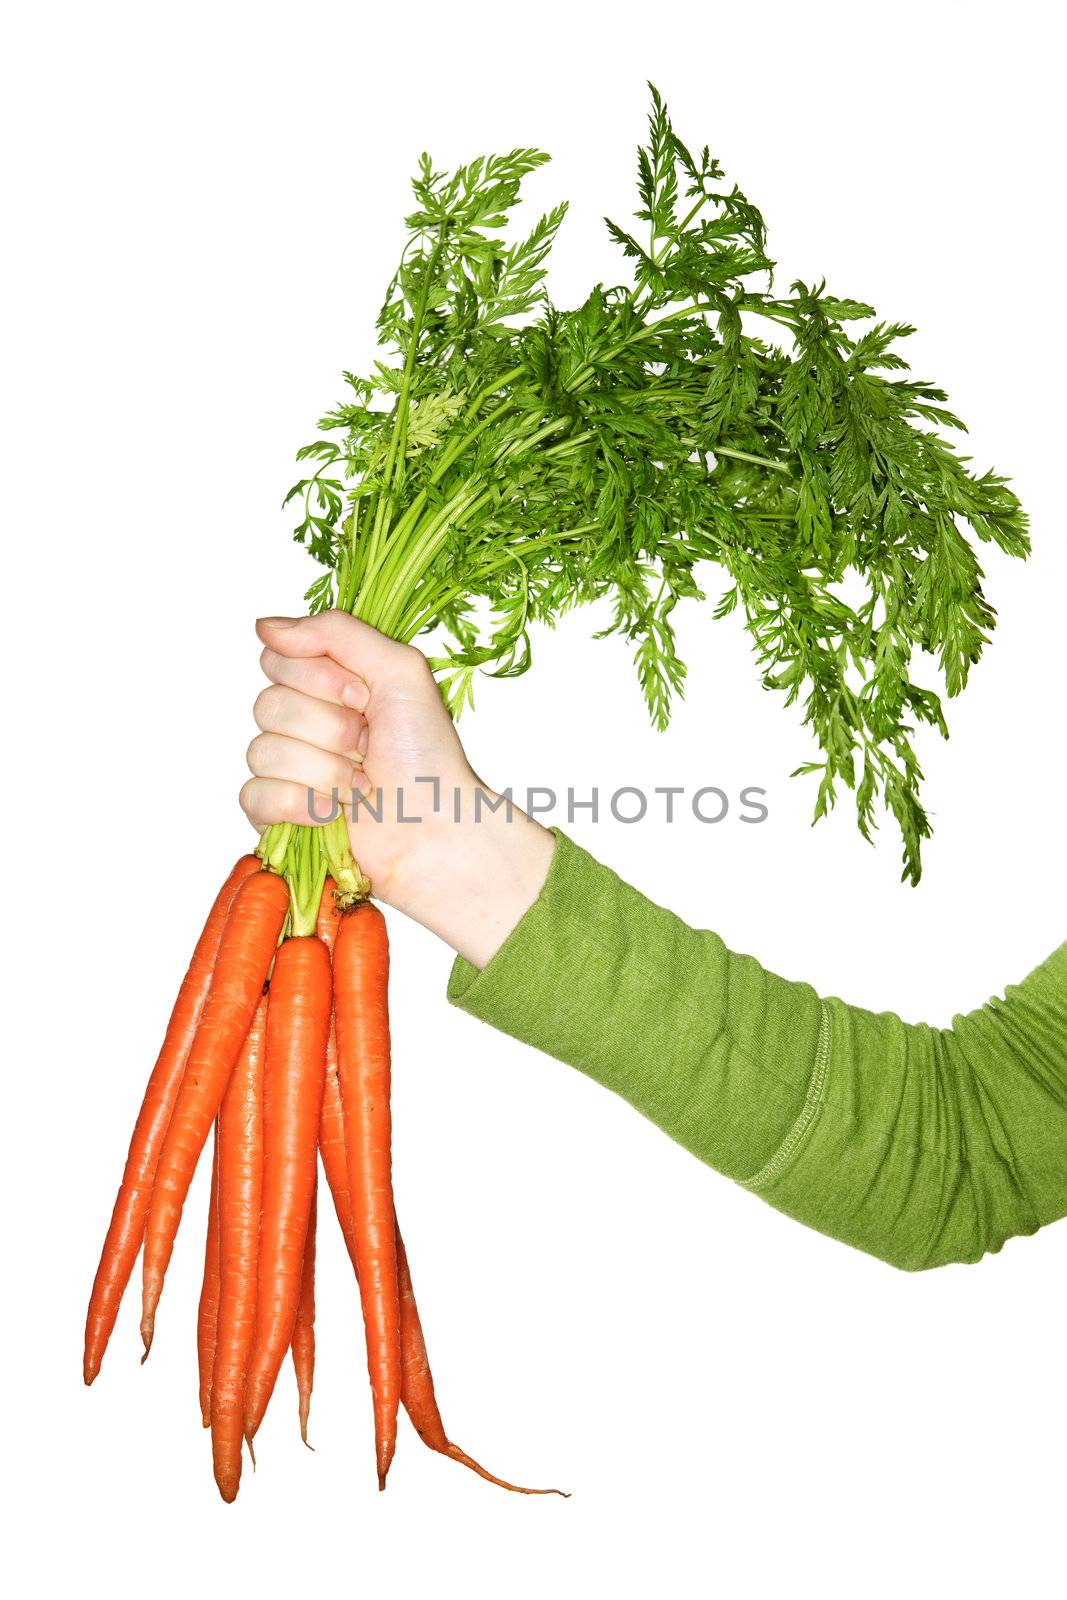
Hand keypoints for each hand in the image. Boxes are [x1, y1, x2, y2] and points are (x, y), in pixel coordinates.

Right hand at [240, 612, 553, 966]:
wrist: (435, 827)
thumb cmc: (427, 754)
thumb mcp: (399, 670)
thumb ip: (336, 632)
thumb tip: (266, 626)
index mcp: (328, 685)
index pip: (278, 660)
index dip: (318, 679)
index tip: (363, 697)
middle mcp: (304, 722)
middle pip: (268, 705)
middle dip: (328, 728)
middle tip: (369, 746)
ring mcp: (288, 769)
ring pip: (262, 752)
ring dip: (325, 771)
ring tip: (362, 786)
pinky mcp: (278, 814)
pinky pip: (254, 795)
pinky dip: (300, 805)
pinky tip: (334, 813)